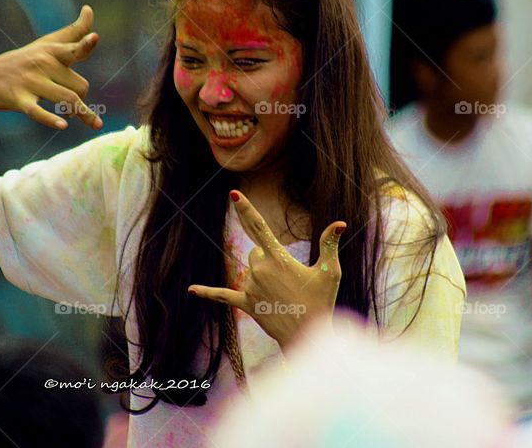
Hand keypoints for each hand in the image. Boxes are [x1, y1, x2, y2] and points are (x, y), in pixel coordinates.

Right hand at [0, 5, 102, 129]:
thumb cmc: (27, 61)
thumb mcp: (48, 44)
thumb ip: (74, 31)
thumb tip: (89, 9)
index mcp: (52, 52)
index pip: (73, 48)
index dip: (84, 44)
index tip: (94, 38)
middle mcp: (43, 64)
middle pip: (80, 86)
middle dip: (82, 99)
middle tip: (73, 105)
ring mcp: (30, 82)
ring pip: (68, 99)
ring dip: (81, 113)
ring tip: (89, 122)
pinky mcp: (19, 99)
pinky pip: (38, 111)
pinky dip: (50, 119)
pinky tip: (63, 126)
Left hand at [187, 190, 345, 348]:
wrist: (309, 336)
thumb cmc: (322, 302)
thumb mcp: (330, 272)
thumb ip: (329, 244)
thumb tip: (340, 223)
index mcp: (279, 259)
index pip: (260, 227)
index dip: (246, 209)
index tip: (233, 194)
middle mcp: (260, 271)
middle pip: (256, 252)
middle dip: (269, 259)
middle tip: (290, 280)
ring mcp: (251, 288)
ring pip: (250, 271)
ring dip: (262, 277)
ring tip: (284, 295)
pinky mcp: (246, 304)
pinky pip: (223, 296)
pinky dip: (207, 292)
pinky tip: (191, 290)